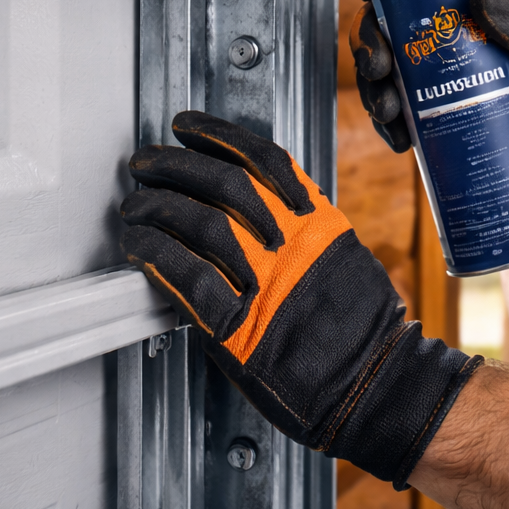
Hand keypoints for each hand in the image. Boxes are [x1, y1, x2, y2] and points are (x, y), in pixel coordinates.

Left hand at [120, 110, 479, 486]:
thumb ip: (296, 225)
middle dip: (174, 165)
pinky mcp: (238, 326)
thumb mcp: (338, 254)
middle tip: (146, 162)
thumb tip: (245, 204)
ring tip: (136, 205)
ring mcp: (265, 282)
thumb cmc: (359, 329)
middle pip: (221, 182)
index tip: (187, 127)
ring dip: (156, 208)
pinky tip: (138, 247)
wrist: (372, 381)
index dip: (215, 135)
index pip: (259, 157)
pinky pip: (186, 277)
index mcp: (315, 221)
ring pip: (198, 222)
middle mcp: (291, 242)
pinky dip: (156, 255)